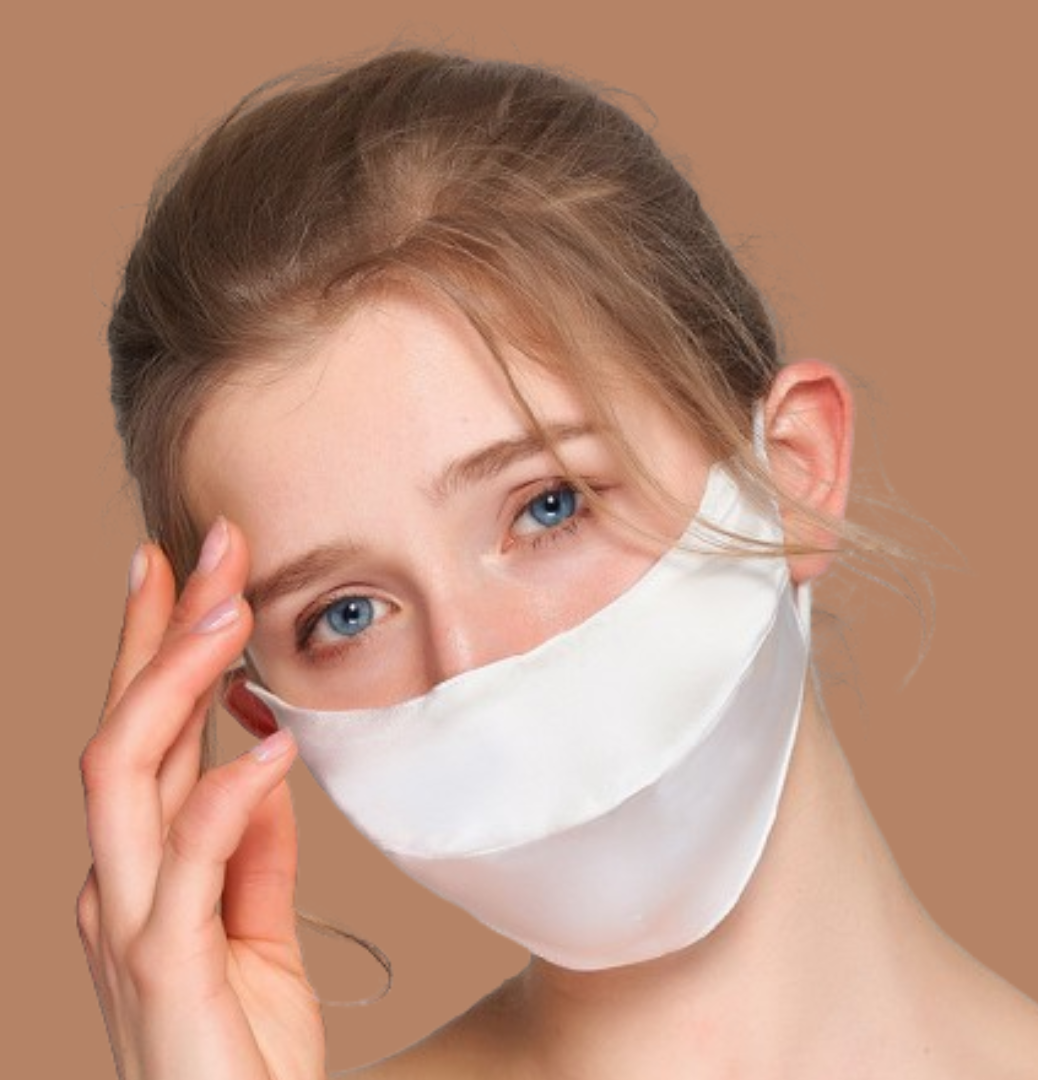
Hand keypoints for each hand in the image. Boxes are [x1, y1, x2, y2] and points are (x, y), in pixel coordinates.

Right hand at [77, 519, 324, 1078]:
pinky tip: (270, 745)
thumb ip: (249, 846)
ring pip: (125, 780)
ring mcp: (126, 929)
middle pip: (124, 731)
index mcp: (138, 868)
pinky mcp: (164, 976)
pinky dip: (225, 799)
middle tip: (209, 550)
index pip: (143, 733)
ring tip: (228, 615)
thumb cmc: (242, 1041)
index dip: (155, 647)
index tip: (185, 568)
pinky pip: (186, 872)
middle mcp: (114, 885)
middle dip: (160, 634)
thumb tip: (257, 754)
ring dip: (173, 687)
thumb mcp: (254, 923)